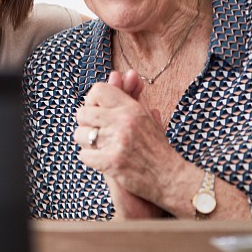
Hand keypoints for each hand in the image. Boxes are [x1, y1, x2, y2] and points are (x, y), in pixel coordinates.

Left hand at [74, 70, 182, 211]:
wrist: (171, 177)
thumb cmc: (158, 148)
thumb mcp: (148, 117)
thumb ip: (132, 97)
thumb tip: (120, 74)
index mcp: (131, 108)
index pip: (97, 90)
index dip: (92, 100)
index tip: (97, 112)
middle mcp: (123, 121)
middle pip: (83, 112)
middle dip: (86, 123)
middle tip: (95, 132)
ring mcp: (116, 141)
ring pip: (80, 134)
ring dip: (86, 142)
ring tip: (99, 147)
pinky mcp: (111, 162)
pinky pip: (84, 155)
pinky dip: (90, 159)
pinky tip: (101, 160)